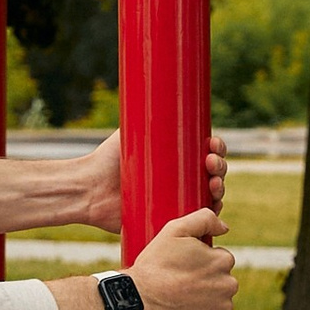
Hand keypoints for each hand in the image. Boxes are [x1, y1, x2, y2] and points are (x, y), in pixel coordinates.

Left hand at [44, 128, 229, 236]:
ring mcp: (176, 201)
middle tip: (211, 163)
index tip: (214, 145)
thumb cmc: (106, 160)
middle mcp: (179, 180)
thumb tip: (160, 88)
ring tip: (213, 186)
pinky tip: (216, 211)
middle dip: (220, 168)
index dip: (217, 148)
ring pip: (209, 197)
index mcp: (175, 158)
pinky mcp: (168, 221)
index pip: (206, 152)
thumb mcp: (128, 132)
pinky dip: (211, 217)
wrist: (89, 190)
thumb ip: (145, 115)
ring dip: (220, 191)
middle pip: (212, 174)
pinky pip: (195, 221)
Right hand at [128, 208, 237, 309]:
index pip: (220, 261)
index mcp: (223, 260)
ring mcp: (224, 308)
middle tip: (181, 287)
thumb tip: (224, 227)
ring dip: (208, 305)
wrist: (138, 300)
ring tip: (182, 303)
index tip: (184, 271)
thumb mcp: (174, 230)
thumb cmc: (154, 265)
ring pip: (221, 304)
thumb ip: (204, 218)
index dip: (201, 265)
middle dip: (207, 284)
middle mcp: (229, 284)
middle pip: (223, 283)